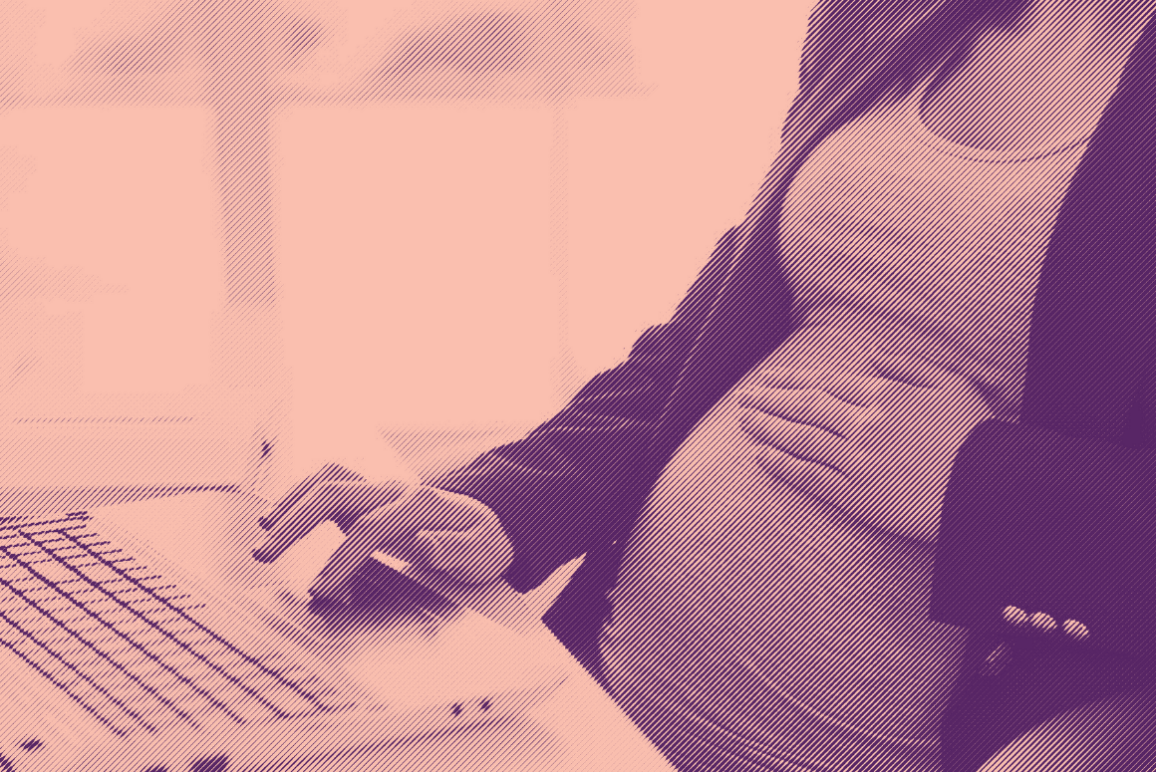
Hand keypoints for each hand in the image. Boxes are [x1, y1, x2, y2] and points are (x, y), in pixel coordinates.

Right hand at [253, 464, 513, 601]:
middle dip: (296, 522)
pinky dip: (299, 496)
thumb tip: (425, 544)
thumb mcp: (482, 551)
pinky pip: (327, 486)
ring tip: (263, 534)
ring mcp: (378, 492)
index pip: (370, 528)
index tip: (320, 587)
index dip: (342, 557)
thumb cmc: (484, 542)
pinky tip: (278, 517)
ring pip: (326, 481)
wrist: (490, 523)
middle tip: (265, 554)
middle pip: (335, 492)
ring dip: (291, 504)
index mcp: (421, 505)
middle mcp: (394, 491)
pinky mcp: (367, 499)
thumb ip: (454, 549)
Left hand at [737, 353, 992, 542]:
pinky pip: (810, 477)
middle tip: (743, 397)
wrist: (991, 489)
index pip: (826, 383)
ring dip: (767, 428)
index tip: (768, 379)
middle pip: (805, 407)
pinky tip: (762, 456)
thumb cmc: (977, 434)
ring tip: (743, 421)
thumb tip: (871, 354)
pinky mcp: (856, 496)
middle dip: (769, 400)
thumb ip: (909, 366)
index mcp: (885, 395)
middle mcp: (864, 424)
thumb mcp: (953, 384)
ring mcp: (857, 460)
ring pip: (800, 439)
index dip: (791, 380)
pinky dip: (783, 465)